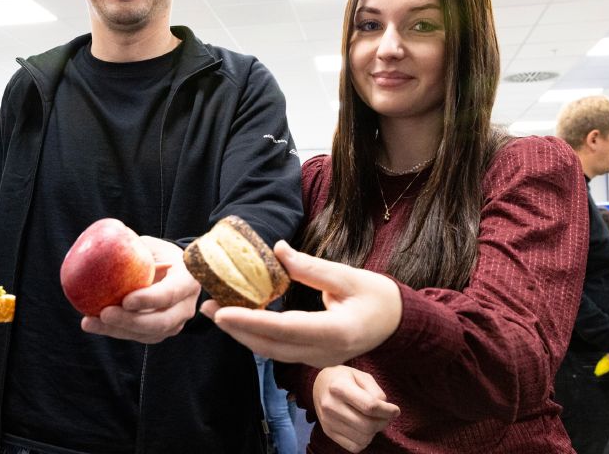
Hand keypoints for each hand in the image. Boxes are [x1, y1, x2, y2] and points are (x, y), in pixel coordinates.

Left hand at [81, 237, 200, 343]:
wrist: (174, 273)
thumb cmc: (160, 255)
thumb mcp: (153, 246)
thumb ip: (136, 248)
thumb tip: (106, 242)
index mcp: (187, 280)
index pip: (170, 294)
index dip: (148, 299)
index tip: (125, 300)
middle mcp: (185, 306)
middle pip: (160, 322)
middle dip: (129, 321)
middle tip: (104, 314)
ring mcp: (175, 323)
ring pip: (147, 334)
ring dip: (116, 330)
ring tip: (90, 322)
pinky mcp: (160, 333)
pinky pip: (137, 336)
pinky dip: (113, 331)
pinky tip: (93, 324)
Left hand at [199, 240, 401, 366]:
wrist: (399, 322)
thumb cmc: (378, 296)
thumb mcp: (348, 275)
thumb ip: (311, 267)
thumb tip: (276, 249)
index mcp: (337, 332)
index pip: (285, 329)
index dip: (251, 321)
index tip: (223, 311)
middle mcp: (326, 353)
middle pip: (272, 346)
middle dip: (237, 329)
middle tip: (208, 308)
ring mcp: (320, 360)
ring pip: (273, 352)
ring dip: (243, 334)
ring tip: (215, 313)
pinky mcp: (315, 358)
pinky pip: (280, 351)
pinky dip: (257, 337)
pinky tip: (239, 321)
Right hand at [313, 366, 399, 451]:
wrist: (319, 385)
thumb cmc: (344, 378)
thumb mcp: (361, 376)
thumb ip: (375, 391)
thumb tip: (385, 410)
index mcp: (339, 387)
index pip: (370, 406)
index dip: (387, 411)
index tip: (395, 410)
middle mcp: (331, 405)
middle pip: (367, 425)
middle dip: (383, 423)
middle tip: (386, 416)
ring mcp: (328, 421)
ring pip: (362, 438)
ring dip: (374, 432)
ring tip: (374, 421)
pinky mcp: (328, 432)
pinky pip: (354, 447)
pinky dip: (364, 441)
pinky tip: (363, 430)